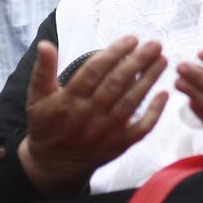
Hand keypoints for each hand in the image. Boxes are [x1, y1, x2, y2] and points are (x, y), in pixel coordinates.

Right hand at [18, 36, 167, 196]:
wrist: (54, 165)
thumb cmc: (47, 124)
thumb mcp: (37, 97)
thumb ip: (43, 70)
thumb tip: (45, 43)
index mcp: (69, 101)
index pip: (94, 72)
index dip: (114, 53)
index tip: (132, 38)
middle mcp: (88, 116)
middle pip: (116, 85)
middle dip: (138, 62)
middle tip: (155, 44)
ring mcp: (105, 132)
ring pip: (130, 103)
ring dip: (149, 81)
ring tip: (163, 60)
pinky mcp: (118, 145)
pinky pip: (140, 129)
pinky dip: (154, 113)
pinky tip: (164, 93)